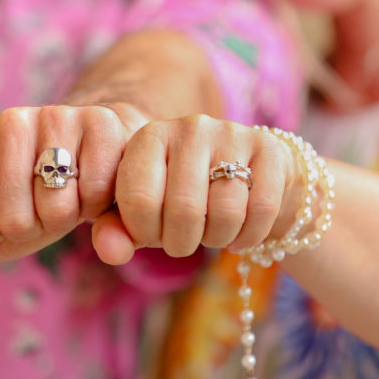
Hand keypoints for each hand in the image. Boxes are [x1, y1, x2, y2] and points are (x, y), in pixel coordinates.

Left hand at [0, 101, 144, 284]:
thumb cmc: (26, 197)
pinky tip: (89, 182)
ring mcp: (56, 115)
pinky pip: (95, 193)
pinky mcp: (101, 120)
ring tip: (64, 193)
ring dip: (63, 218)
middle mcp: (8, 119)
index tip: (1, 209)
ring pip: (56, 207)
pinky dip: (95, 204)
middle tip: (39, 203)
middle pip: (13, 219)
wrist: (82, 159)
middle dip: (30, 226)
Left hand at [92, 115, 294, 264]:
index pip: (137, 198)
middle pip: (184, 209)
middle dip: (182, 242)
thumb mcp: (144, 213)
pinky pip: (261, 210)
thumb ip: (116, 232)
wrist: (247, 179)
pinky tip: (241, 231)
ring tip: (212, 231)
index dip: (144, 232)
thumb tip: (109, 251)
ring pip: (226, 212)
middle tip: (184, 239)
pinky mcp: (269, 149)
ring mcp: (232, 134)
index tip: (152, 233)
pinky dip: (249, 236)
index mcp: (150, 137)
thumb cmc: (181, 199)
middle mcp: (190, 127)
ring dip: (217, 239)